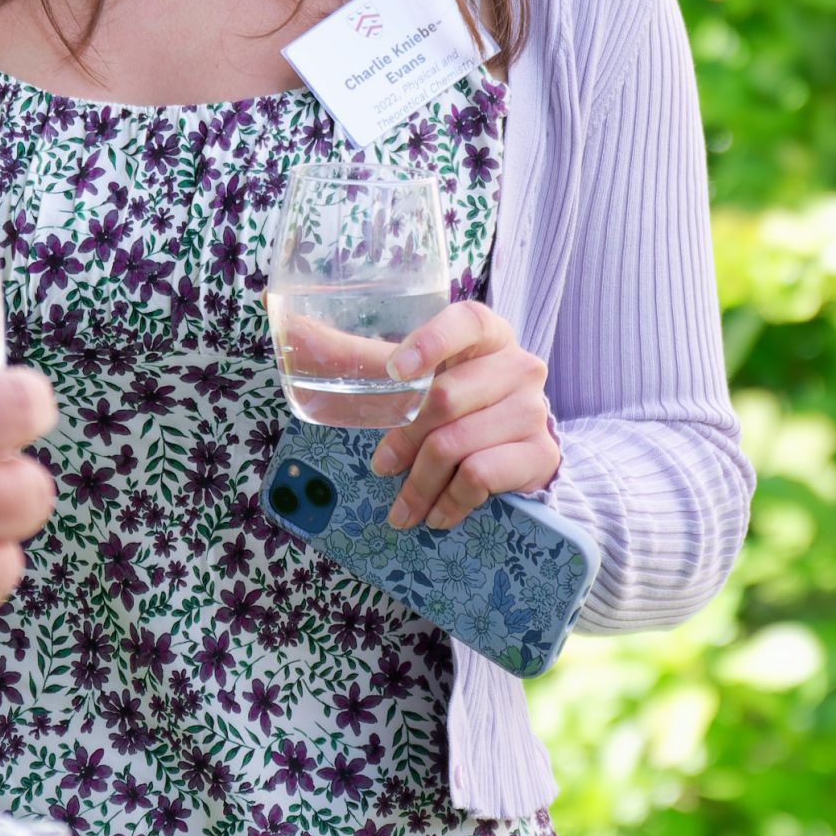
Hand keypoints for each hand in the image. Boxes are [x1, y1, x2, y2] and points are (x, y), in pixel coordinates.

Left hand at [365, 301, 556, 531]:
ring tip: (403, 508)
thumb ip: (360, 357)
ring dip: (420, 483)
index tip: (396, 371)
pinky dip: (450, 501)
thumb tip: (294, 329)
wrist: (517, 449)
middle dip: (404, 440)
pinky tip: (437, 514)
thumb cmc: (459, 402)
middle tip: (381, 467)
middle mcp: (519, 365)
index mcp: (487, 334)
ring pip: (458, 444)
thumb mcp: (418, 376)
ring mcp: (534, 409)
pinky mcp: (541, 453)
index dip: (431, 342)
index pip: (467, 322)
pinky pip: (481, 476)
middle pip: (447, 398)